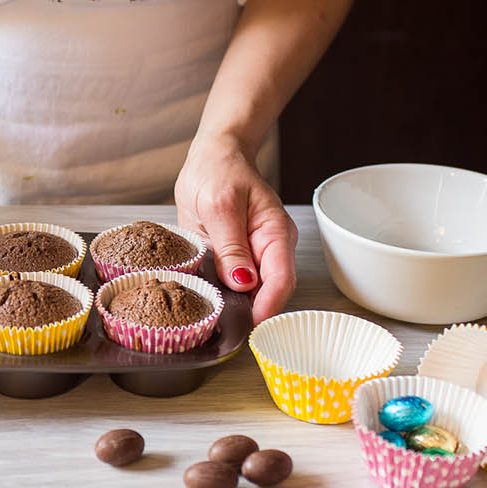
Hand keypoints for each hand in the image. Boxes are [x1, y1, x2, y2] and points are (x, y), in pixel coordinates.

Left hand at [175, 133, 297, 324]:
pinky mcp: (236, 260)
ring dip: (232, 307)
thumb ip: (230, 245)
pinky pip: (232, 286)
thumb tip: (242, 282)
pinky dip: (220, 295)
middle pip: (268, 294)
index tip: (247, 326)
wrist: (212, 158)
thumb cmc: (219, 171)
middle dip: (248, 313)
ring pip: (250, 294)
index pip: (281, 281)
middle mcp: (270, 249)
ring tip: (209, 317)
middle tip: (221, 330)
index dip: (266, 307)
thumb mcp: (219, 205)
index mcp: (275, 233)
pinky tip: (205, 301)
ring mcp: (254, 256)